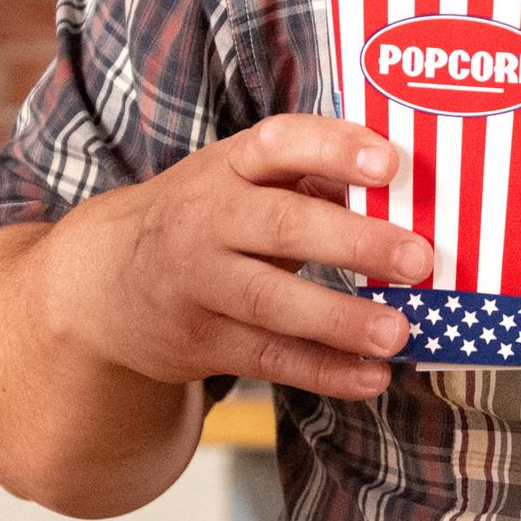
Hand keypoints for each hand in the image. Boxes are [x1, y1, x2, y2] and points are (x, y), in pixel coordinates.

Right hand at [35, 115, 433, 400]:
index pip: (280, 144)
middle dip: (354, 242)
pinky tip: (370, 377)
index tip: (388, 162)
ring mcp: (200, 283)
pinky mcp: (201, 340)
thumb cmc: (204, 220)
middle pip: (283, 226)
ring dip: (340, 319)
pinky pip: (268, 358)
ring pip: (273, 302)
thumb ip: (311, 181)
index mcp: (229, 166)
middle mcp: (208, 219)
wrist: (102, 281)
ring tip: (398, 331)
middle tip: (418, 258)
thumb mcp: (239, 182)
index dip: (334, 148)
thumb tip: (408, 193)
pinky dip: (323, 371)